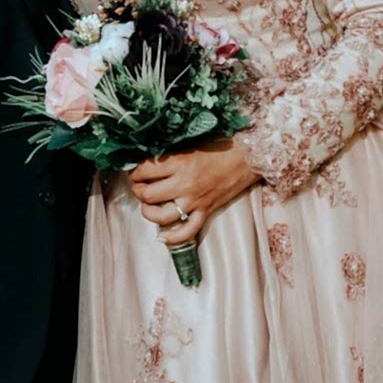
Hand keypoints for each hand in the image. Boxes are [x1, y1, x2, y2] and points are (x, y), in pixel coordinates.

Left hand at [128, 137, 258, 245]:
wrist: (248, 158)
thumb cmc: (220, 146)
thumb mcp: (190, 144)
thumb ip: (170, 155)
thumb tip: (148, 161)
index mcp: (179, 162)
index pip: (144, 170)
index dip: (134, 171)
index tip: (134, 170)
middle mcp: (184, 184)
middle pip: (148, 194)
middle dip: (137, 190)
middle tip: (138, 185)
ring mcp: (195, 201)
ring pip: (161, 216)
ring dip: (148, 212)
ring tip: (146, 205)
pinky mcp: (205, 212)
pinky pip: (186, 232)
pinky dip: (171, 237)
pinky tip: (161, 236)